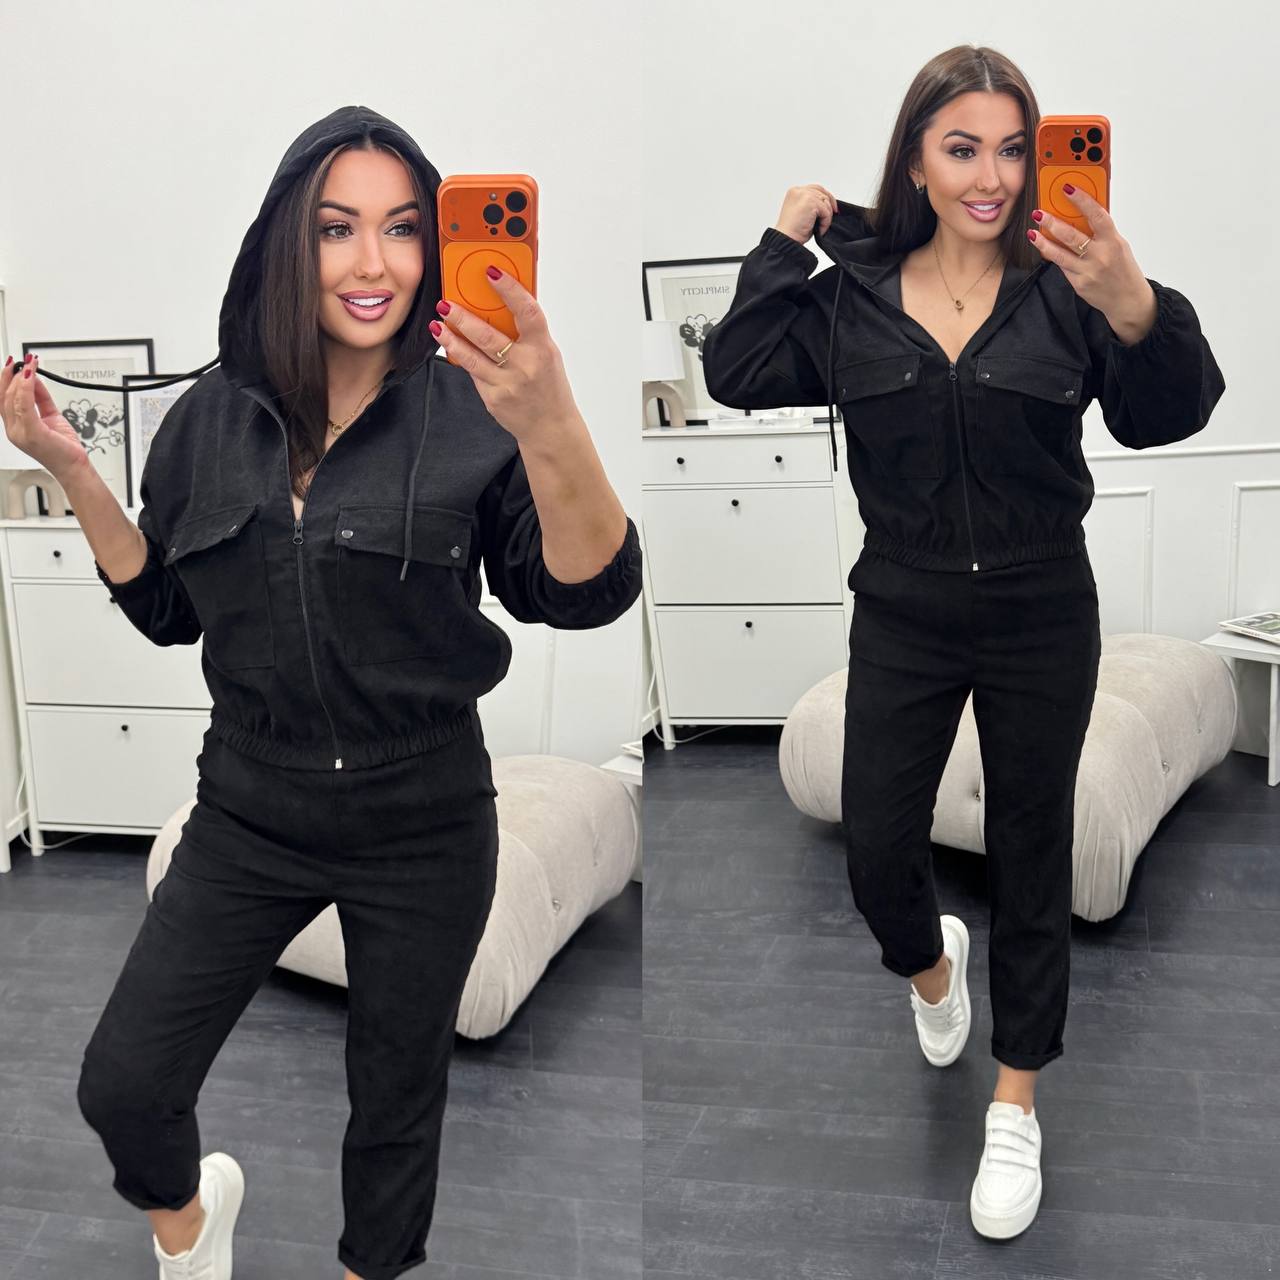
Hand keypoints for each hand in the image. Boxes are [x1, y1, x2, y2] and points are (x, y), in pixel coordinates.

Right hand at [0, 355, 90, 479]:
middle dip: (12, 375)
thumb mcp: (51, 416)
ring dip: (22, 378)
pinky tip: (32, 376)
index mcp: (15, 426)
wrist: (74, 466)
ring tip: (31, 365)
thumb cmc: (63, 446)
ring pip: (14, 398)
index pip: (2, 399)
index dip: (4, 379)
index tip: (12, 364)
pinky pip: (25, 405)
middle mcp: (14, 429)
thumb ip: (41, 398)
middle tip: (24, 361)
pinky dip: (28, 387)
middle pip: (5, 396)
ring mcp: (21, 433)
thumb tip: (36, 379)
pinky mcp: (33, 433)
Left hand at [429, 270, 581, 446]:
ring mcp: (507, 384)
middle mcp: (525, 365)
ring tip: (438, 324)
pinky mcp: (493, 398)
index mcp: (542, 349)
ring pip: (472, 357)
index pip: (527, 312)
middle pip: (488, 335)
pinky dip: (460, 358)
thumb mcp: (547, 355)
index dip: (510, 289)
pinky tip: (449, 346)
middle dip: (463, 317)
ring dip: (451, 338)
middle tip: (446, 303)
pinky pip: (473, 373)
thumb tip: (503, 302)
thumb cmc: (549, 387)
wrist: (550, 428)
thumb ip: (528, 332)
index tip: (492, 272)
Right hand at [774, 184, 838, 244]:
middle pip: (822, 192)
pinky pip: (826, 211)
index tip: (832, 207)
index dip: (826, 197)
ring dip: (826, 217)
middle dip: (830, 204)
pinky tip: (819, 230)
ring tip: (819, 227)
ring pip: (826, 202)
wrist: (786, 239)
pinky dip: (825, 222)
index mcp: (794, 192)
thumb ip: (812, 204)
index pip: (815, 188)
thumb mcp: (802, 213)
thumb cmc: (792, 231)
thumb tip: (827, 205)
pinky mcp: (810, 202)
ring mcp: (804, 195)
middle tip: (834, 214)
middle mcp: (798, 191)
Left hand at [1027, 187, 1156, 336]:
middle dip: (1053, 222)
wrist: (1127, 299)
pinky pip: (1062, 266)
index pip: (1097, 215)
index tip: (1068, 188)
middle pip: (1072, 235)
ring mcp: (1088, 271)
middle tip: (1039, 213)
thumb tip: (1081, 215)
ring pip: (1060, 254)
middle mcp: (1100, 256)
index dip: (1082, 200)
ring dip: (1043, 241)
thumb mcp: (1118, 245)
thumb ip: (1101, 232)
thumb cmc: (1123, 268)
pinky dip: (1052, 255)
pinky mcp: (1079, 283)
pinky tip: (1043, 247)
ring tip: (1032, 232)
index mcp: (1113, 241)